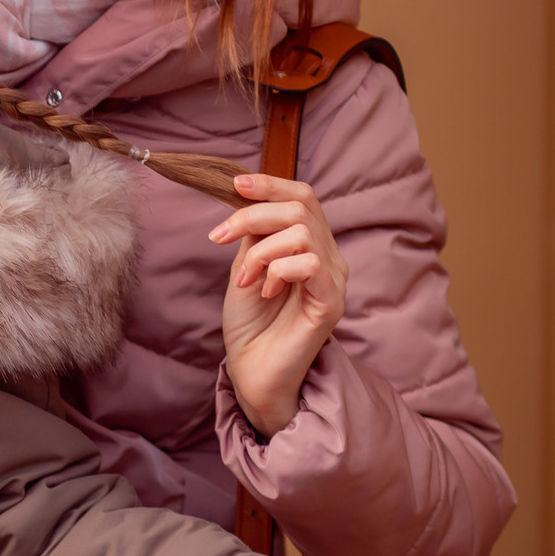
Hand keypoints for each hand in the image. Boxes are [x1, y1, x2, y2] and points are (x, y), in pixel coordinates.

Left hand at [209, 174, 348, 435]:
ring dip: (262, 250)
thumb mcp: (245, 265)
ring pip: (303, 232)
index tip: (235, 184)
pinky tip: (266, 290)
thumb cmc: (249, 323)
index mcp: (310, 245)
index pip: (303, 197)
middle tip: (221, 237)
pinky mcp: (331, 303)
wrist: (251, 371)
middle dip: (255, 214)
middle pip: (302, 206)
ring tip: (245, 278)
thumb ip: (255, 233)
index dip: (271, 184)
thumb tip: (248, 197)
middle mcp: (329, 258)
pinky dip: (278, 270)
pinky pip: (310, 264)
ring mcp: (334, 280)